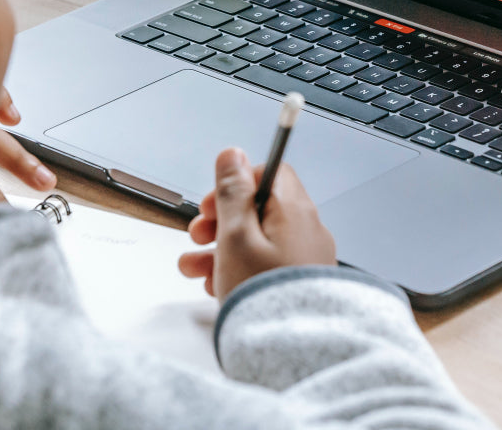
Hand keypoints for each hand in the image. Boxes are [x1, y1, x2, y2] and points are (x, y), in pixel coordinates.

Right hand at [178, 147, 335, 302]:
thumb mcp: (236, 235)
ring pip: (258, 240)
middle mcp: (306, 230)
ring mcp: (305, 258)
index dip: (235, 184)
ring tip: (195, 269)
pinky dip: (240, 269)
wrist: (294, 348)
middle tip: (199, 235)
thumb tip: (233, 154)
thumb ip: (232, 192)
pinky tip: (218, 287)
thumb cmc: (265, 292)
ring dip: (222, 248)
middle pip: (259, 209)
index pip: (269, 173)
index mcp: (294, 210)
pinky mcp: (298, 283)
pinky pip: (266, 265)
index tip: (213, 202)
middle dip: (221, 220)